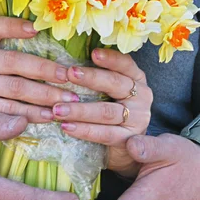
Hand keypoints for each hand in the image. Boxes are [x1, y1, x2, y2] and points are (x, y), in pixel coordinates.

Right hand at [0, 17, 78, 121]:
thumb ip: (4, 42)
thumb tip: (44, 34)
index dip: (15, 27)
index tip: (36, 29)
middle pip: (13, 62)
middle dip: (45, 69)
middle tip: (69, 76)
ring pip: (15, 89)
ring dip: (45, 95)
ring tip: (67, 99)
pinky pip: (10, 111)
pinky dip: (32, 113)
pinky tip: (49, 114)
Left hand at [54, 48, 152, 175]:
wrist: (126, 146)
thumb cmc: (110, 109)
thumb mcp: (109, 90)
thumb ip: (97, 77)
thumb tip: (67, 62)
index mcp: (136, 79)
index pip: (125, 64)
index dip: (110, 58)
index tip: (93, 53)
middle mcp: (141, 96)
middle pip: (116, 84)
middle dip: (91, 78)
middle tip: (69, 74)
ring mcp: (137, 119)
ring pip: (106, 112)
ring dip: (80, 110)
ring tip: (58, 109)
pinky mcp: (128, 139)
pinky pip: (104, 134)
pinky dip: (84, 130)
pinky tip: (66, 127)